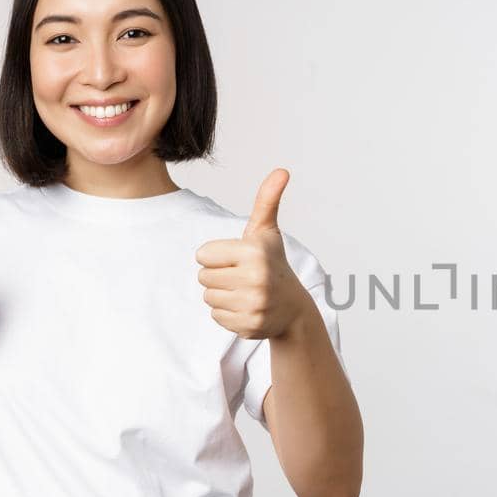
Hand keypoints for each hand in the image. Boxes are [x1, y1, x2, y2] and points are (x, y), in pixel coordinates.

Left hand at [196, 169, 311, 339]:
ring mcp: (254, 305)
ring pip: (208, 297)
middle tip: (242, 277)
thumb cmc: (273, 264)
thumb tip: (282, 170)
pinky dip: (227, 313)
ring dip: (222, 295)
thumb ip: (267, 200)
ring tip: (243, 292)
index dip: (217, 256)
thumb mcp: (267, 232)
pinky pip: (216, 316)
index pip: (202, 255)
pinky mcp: (249, 326)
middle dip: (218, 276)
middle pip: (202, 277)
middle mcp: (256, 279)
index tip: (238, 259)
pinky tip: (245, 308)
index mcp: (254, 252)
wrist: (293, 308)